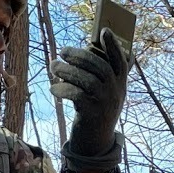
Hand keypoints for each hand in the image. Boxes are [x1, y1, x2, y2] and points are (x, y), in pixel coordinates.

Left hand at [50, 28, 132, 159]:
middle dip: (80, 55)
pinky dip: (63, 90)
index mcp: (121, 84)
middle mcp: (116, 92)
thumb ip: (100, 74)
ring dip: (67, 70)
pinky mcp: (92, 114)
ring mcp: (105, 103)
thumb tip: (86, 49)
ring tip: (53, 66)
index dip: (113, 45)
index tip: (104, 30)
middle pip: (100, 67)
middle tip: (62, 51)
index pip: (121, 61)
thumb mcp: (105, 92)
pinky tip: (54, 89)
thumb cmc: (96, 110)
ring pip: (87, 80)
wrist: (96, 142)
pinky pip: (77, 96)